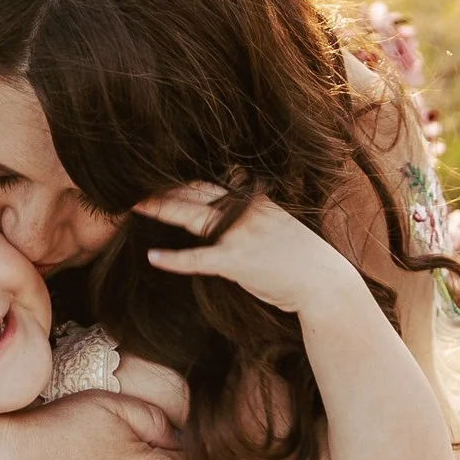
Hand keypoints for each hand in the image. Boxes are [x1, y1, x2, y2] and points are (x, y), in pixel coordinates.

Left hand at [137, 184, 357, 317]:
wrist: (326, 284)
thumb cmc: (305, 259)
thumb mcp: (282, 224)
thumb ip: (257, 210)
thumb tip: (239, 196)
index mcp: (255, 200)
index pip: (212, 183)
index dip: (184, 180)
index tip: (160, 175)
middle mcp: (245, 210)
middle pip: (196, 192)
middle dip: (165, 187)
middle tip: (135, 182)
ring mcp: (239, 234)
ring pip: (191, 215)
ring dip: (160, 209)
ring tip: (133, 206)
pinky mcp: (236, 261)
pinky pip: (197, 259)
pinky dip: (173, 260)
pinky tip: (153, 258)